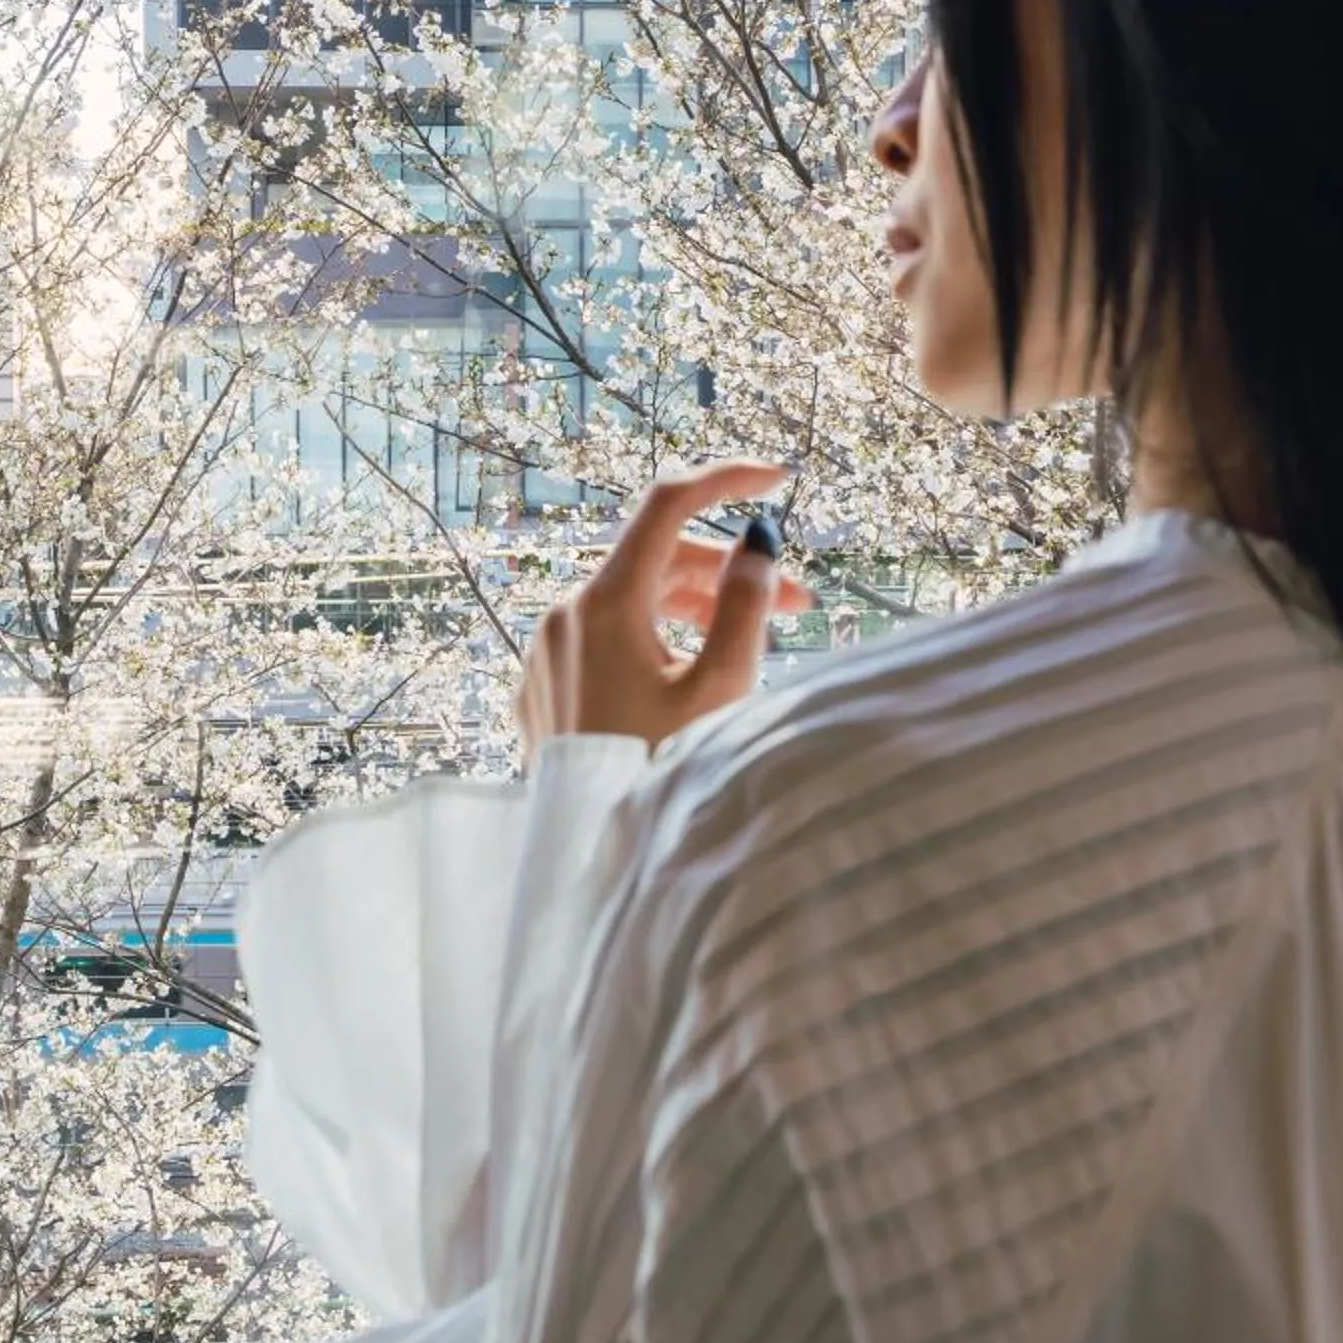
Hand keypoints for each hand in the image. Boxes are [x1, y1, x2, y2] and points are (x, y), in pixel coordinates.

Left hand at [516, 460, 813, 763]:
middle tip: (800, 602)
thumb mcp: (720, 690)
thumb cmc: (660, 775)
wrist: (590, 863)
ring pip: (631, 606)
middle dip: (729, 571)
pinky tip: (695, 676)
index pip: (666, 504)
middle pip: (656, 563)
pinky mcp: (543, 693)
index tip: (779, 479)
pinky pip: (604, 645)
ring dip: (697, 610)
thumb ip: (745, 606)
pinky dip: (655, 642)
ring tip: (758, 641)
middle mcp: (564, 617)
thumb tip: (758, 539)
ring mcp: (547, 656)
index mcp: (604, 604)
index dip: (726, 479)